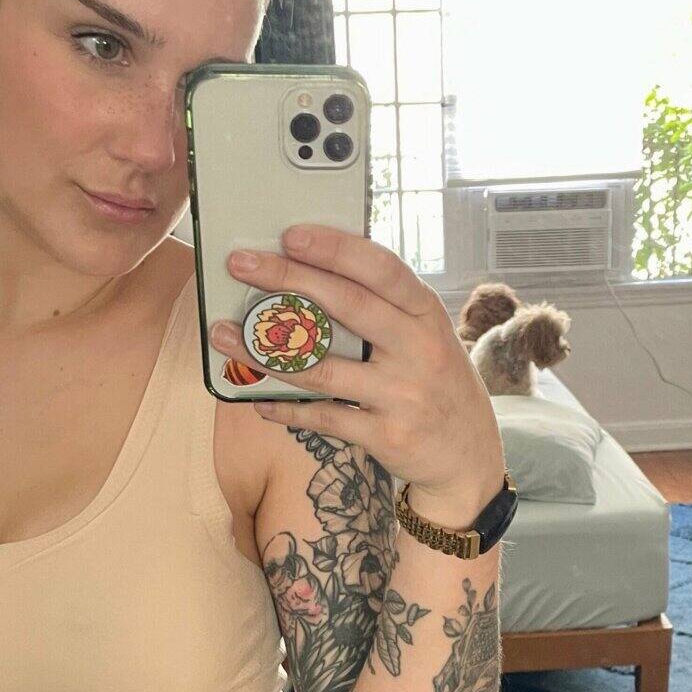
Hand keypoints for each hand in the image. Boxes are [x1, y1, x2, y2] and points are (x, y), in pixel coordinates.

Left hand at [208, 225, 506, 506]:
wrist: (468, 457)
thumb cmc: (436, 384)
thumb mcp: (427, 337)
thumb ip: (385, 309)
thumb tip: (312, 271)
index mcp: (426, 314)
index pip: (380, 269)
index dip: (335, 248)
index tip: (290, 234)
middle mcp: (418, 350)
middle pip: (347, 306)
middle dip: (288, 279)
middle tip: (241, 264)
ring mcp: (402, 395)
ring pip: (322, 367)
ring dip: (265, 351)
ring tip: (224, 334)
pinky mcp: (385, 435)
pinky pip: (323, 416)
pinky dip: (285, 408)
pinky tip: (257, 401)